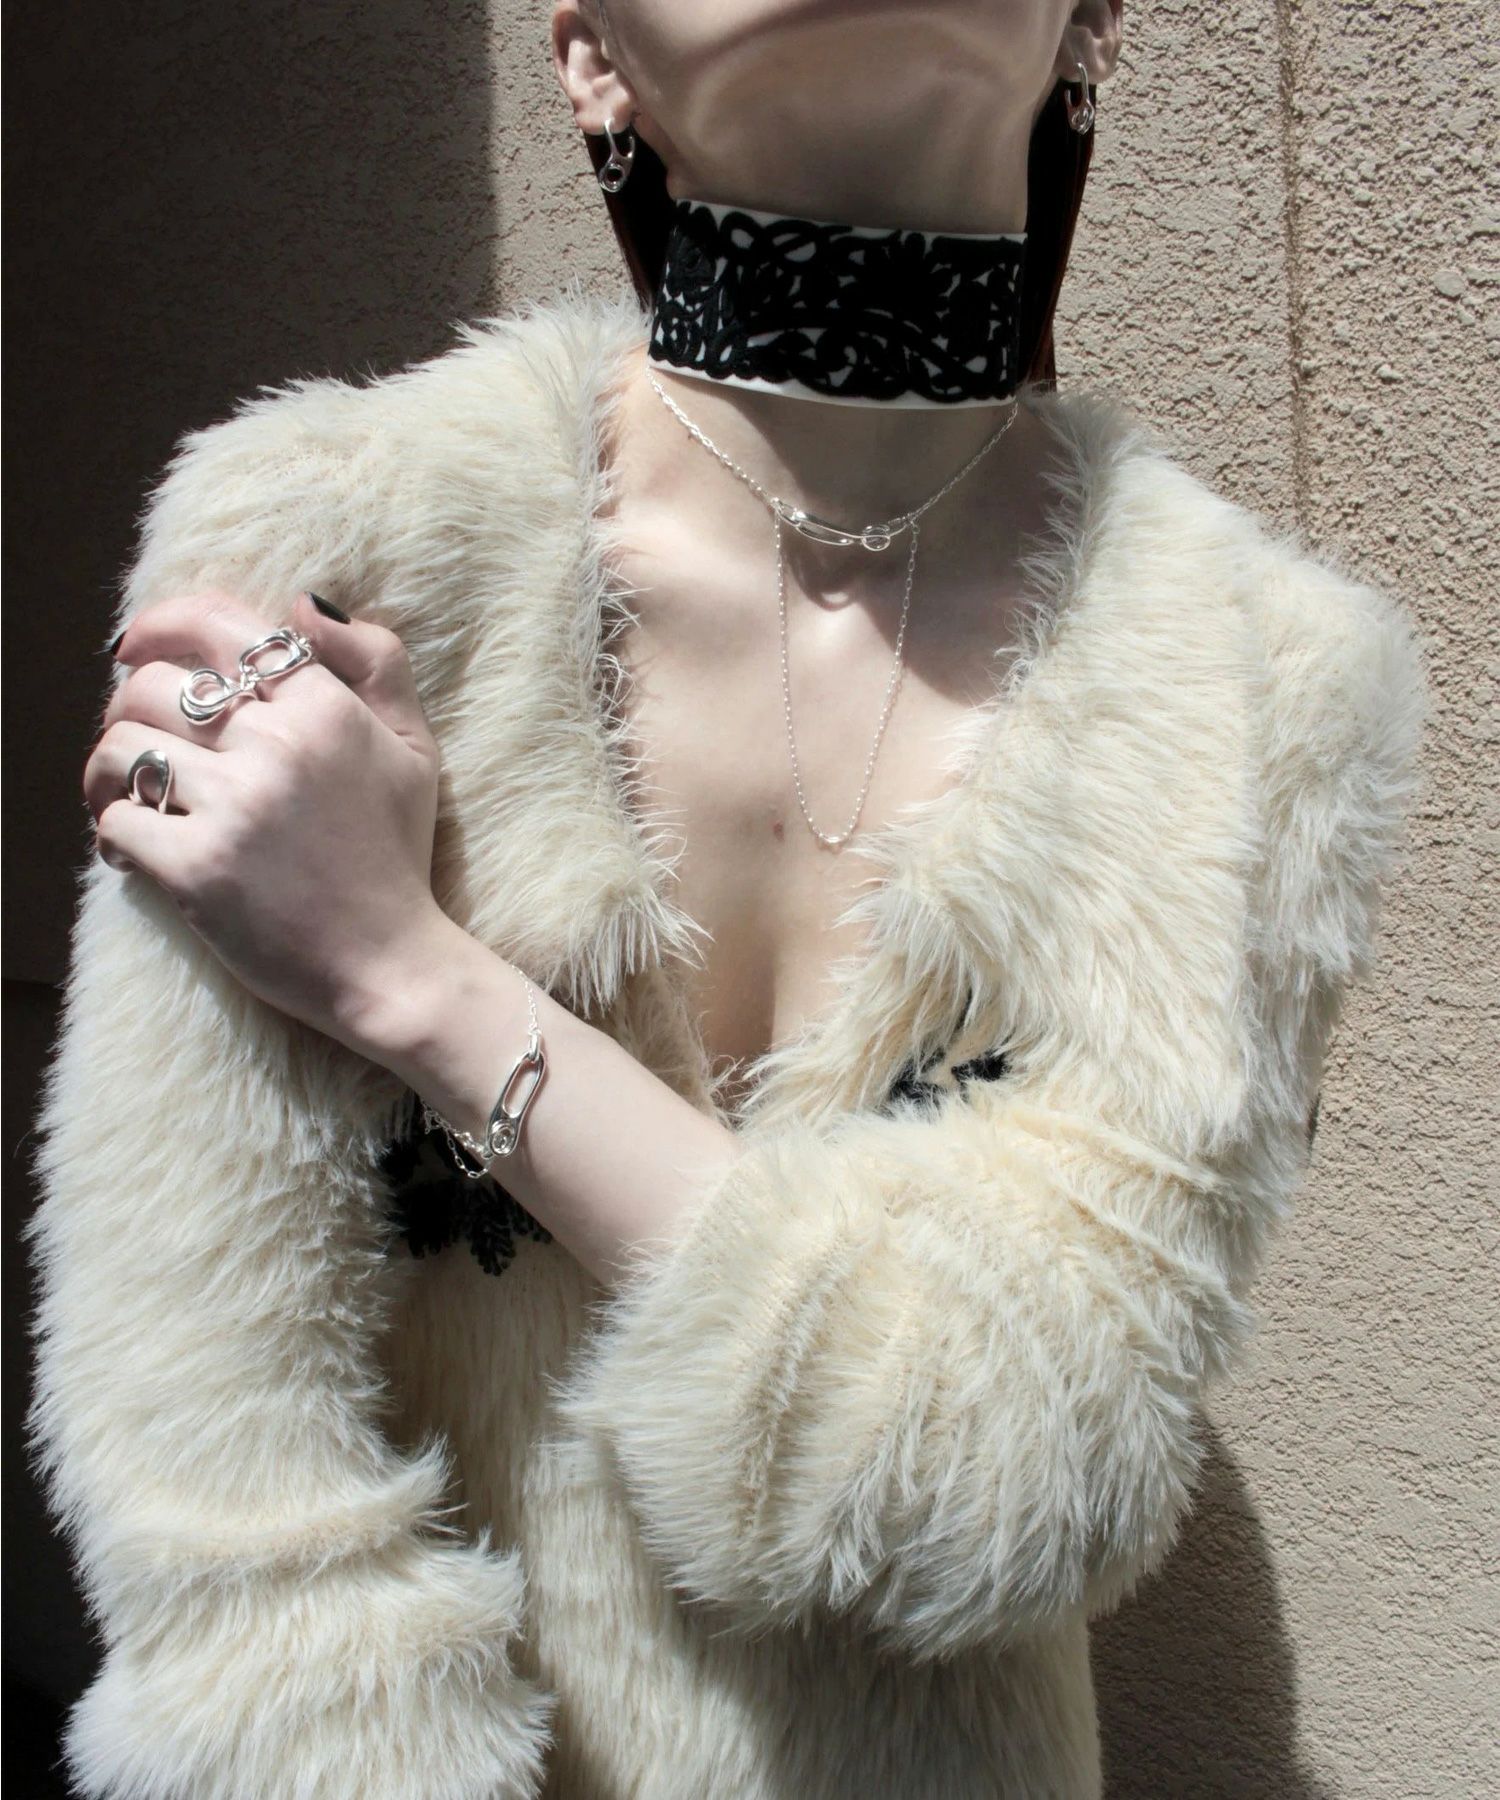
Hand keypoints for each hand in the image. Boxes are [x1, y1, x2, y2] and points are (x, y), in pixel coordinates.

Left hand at [84, 589, 448, 1048]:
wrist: (390, 965)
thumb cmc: (396, 857)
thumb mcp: (414, 749)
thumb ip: (376, 663)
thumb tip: (304, 603)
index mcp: (327, 709)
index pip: (221, 626)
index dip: (162, 623)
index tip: (135, 646)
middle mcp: (278, 746)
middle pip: (153, 685)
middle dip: (128, 707)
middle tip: (138, 741)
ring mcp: (235, 806)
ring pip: (120, 746)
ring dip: (107, 768)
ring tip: (123, 794)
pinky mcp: (197, 867)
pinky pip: (115, 819)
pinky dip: (110, 831)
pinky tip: (131, 850)